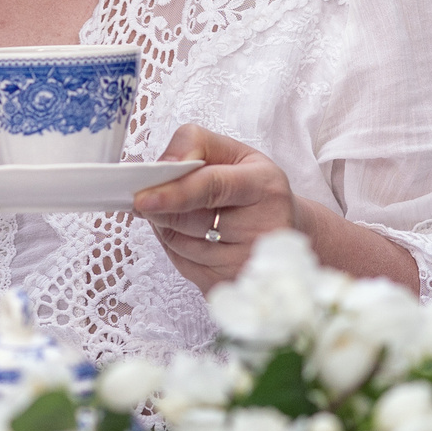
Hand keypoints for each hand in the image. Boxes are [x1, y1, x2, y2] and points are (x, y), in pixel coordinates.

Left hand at [132, 125, 298, 291]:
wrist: (287, 230)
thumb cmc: (255, 189)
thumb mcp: (234, 153)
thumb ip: (194, 144)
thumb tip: (162, 166)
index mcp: (264, 187)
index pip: (212, 188)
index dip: (174, 194)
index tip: (143, 198)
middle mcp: (263, 229)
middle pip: (189, 221)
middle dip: (162, 208)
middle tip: (149, 195)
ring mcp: (248, 264)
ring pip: (180, 246)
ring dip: (167, 226)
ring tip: (182, 212)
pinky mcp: (232, 286)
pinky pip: (184, 266)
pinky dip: (176, 248)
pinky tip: (192, 235)